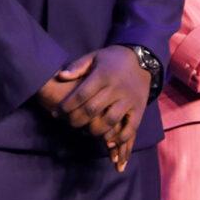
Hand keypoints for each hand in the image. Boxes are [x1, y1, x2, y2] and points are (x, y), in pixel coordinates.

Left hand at [36, 46, 148, 169]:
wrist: (142, 60)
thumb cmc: (112, 60)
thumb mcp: (94, 56)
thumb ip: (77, 66)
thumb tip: (61, 76)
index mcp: (103, 75)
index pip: (81, 95)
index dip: (67, 106)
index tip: (57, 112)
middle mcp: (116, 88)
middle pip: (92, 110)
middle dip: (76, 120)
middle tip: (69, 123)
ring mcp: (129, 99)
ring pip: (110, 120)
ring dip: (95, 130)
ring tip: (85, 132)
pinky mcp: (139, 108)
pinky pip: (131, 127)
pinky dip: (120, 138)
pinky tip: (108, 142)